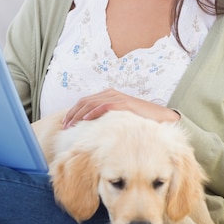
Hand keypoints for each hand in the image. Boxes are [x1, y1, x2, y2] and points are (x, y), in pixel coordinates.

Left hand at [62, 88, 179, 127]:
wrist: (158, 117)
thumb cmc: (138, 120)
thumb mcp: (117, 118)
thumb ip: (105, 119)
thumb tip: (90, 129)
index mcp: (107, 95)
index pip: (84, 102)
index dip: (73, 112)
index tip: (65, 124)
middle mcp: (110, 94)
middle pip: (84, 102)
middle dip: (72, 114)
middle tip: (65, 126)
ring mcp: (116, 97)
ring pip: (91, 103)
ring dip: (79, 114)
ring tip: (71, 124)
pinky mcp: (123, 103)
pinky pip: (104, 106)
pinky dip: (94, 112)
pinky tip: (86, 119)